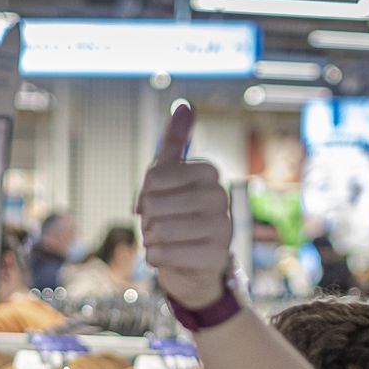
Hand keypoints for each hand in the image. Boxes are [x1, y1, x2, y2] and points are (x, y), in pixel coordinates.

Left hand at [136, 103, 231, 308]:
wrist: (191, 264)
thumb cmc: (176, 215)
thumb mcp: (169, 176)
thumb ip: (174, 142)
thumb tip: (184, 104)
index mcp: (209, 173)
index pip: (155, 177)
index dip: (145, 193)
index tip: (153, 200)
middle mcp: (221, 197)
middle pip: (155, 205)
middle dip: (147, 219)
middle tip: (159, 225)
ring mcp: (223, 227)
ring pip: (160, 230)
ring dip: (150, 239)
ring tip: (163, 240)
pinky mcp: (216, 256)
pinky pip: (165, 254)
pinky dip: (155, 258)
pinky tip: (166, 256)